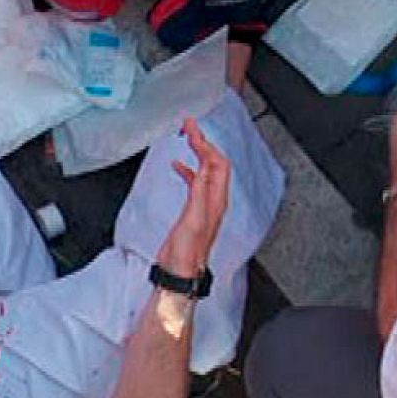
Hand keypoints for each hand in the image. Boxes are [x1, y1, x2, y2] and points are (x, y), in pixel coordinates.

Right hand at [159, 119, 230, 277]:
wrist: (181, 271)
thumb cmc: (187, 251)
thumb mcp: (193, 219)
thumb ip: (199, 193)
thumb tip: (203, 167)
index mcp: (216, 200)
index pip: (217, 163)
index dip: (205, 144)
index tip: (192, 129)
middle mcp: (214, 200)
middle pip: (215, 163)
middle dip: (204, 142)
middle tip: (190, 126)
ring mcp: (205, 205)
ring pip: (207, 170)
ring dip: (198, 153)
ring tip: (187, 138)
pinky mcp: (194, 210)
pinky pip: (196, 182)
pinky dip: (189, 169)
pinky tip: (179, 166)